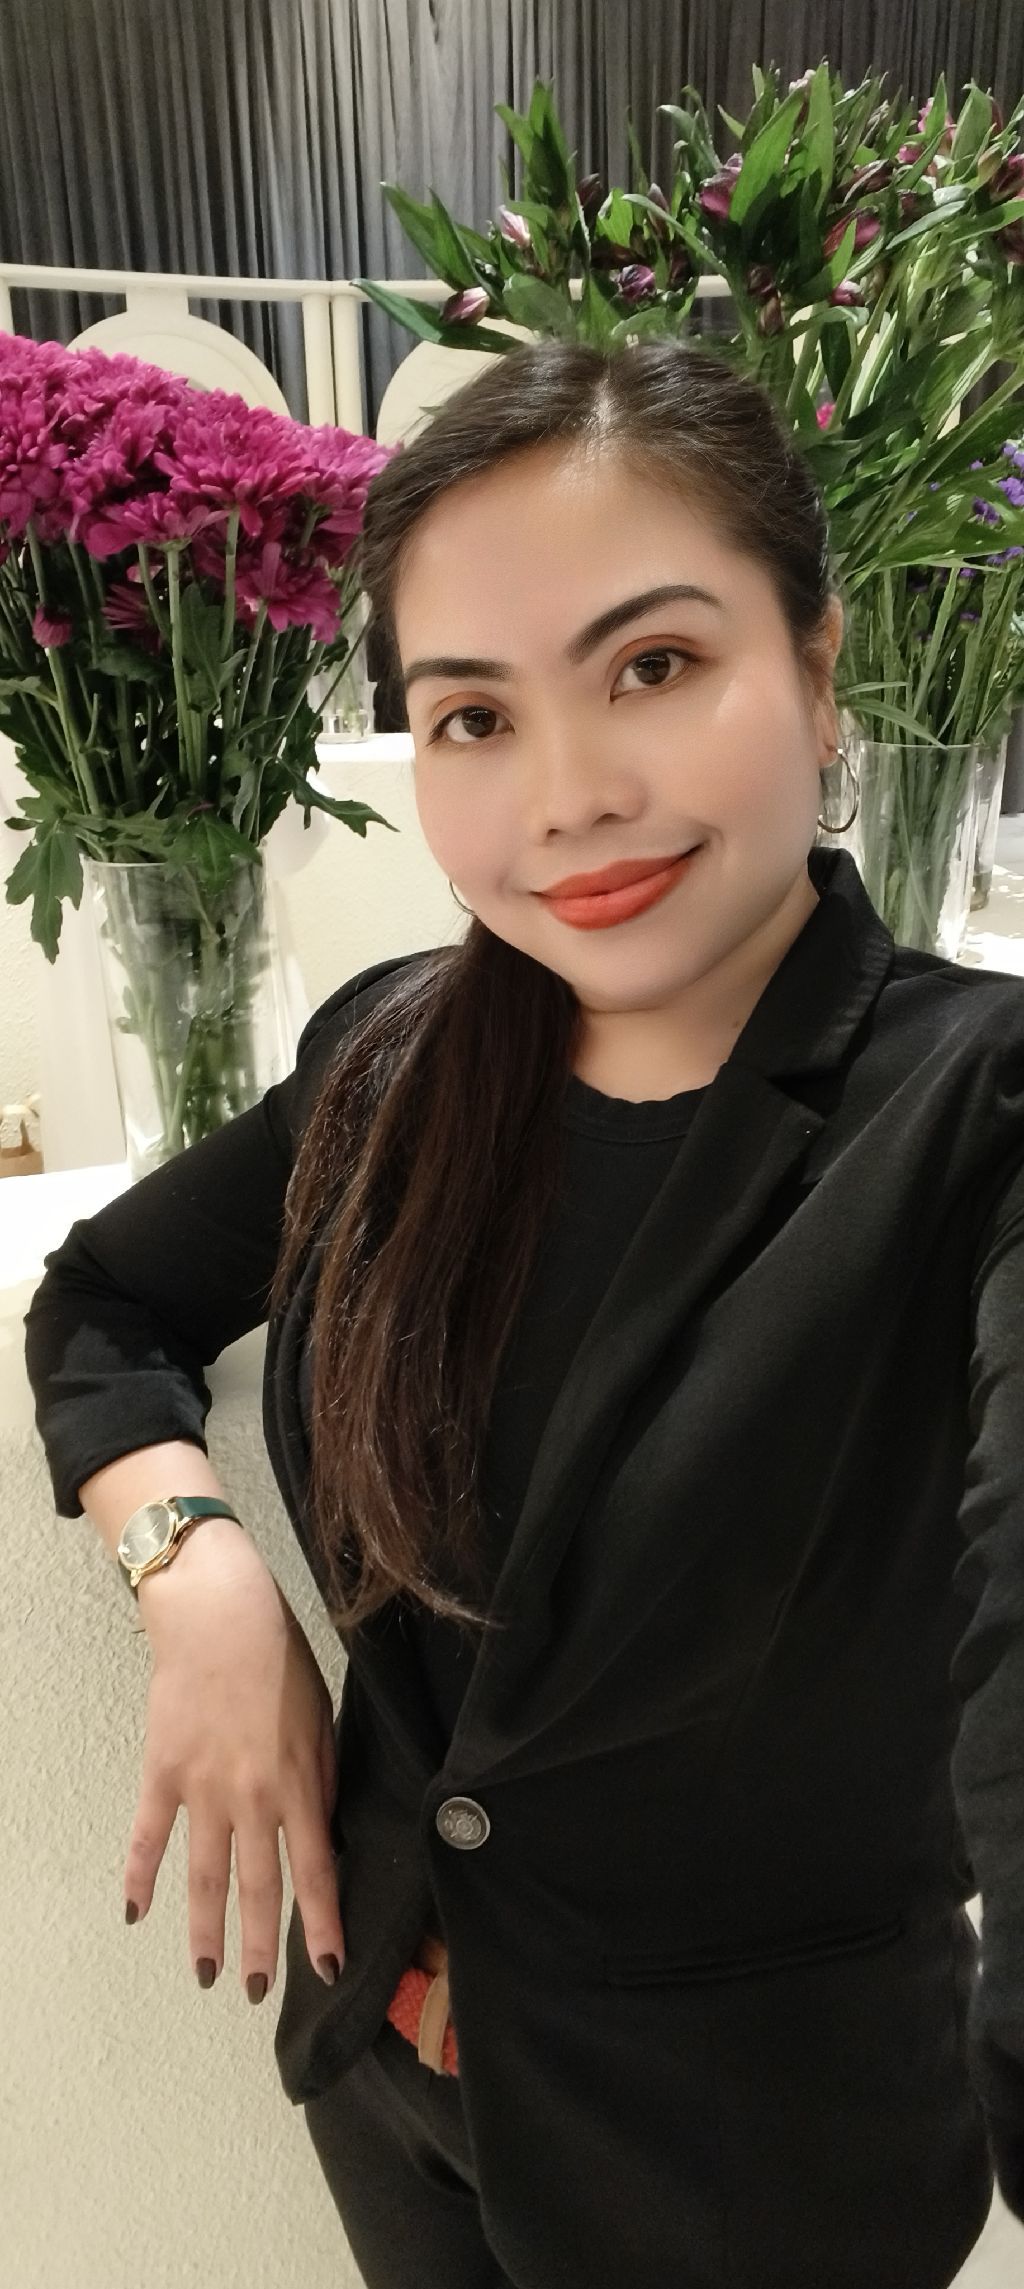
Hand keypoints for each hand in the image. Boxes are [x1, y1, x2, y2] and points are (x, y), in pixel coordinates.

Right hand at [123, 1520, 345, 2000]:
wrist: (220, 1616)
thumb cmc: (279, 1659)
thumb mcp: (322, 1717)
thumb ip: (322, 1778)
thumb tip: (324, 1830)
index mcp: (297, 1783)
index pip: (315, 1870)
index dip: (322, 1924)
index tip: (327, 1966)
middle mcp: (250, 1796)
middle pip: (258, 1887)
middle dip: (260, 1946)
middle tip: (256, 1990)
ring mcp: (202, 1789)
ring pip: (205, 1876)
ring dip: (205, 1930)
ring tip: (207, 1973)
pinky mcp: (163, 1773)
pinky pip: (149, 1836)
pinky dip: (140, 1876)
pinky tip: (136, 1912)